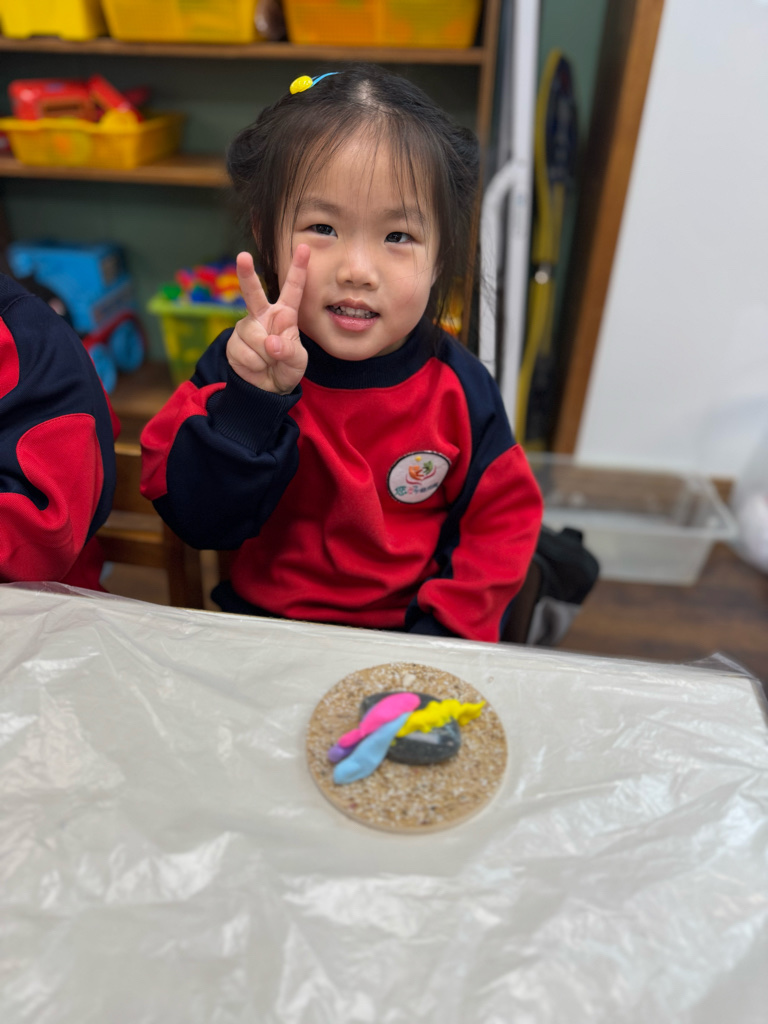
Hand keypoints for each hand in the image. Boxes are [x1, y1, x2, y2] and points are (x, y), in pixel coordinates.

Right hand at [226, 247, 308, 393]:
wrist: (267, 388)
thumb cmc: (286, 368)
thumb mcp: (297, 361)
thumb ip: (288, 351)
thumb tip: (270, 343)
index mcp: (285, 314)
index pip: (293, 289)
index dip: (298, 269)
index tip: (303, 248)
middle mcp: (263, 316)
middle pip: (253, 293)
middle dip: (247, 274)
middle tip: (243, 256)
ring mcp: (246, 328)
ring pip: (253, 335)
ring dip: (264, 355)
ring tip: (268, 362)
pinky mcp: (233, 343)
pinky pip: (244, 352)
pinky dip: (254, 364)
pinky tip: (256, 366)